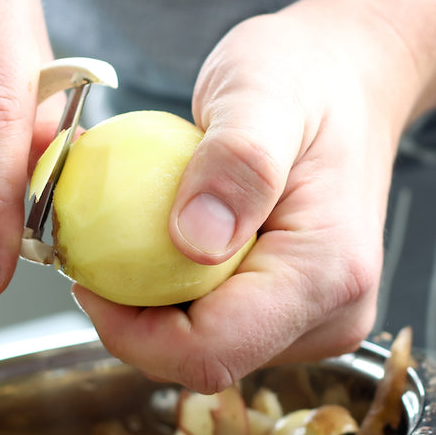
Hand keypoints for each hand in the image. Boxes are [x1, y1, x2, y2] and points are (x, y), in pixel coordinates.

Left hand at [73, 4, 417, 392]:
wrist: (348, 78)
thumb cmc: (309, 76)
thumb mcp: (263, 92)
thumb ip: (236, 163)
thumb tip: (195, 242)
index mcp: (328, 275)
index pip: (212, 352)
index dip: (131, 333)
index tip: (87, 273)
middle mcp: (331, 315)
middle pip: (204, 359)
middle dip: (136, 316)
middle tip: (99, 240)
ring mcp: (315, 319)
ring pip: (206, 347)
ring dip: (154, 302)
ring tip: (133, 230)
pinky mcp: (295, 310)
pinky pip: (217, 322)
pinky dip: (175, 288)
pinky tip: (159, 237)